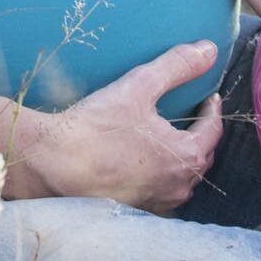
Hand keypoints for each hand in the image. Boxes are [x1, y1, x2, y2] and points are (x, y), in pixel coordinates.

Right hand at [24, 41, 223, 212]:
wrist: (48, 164)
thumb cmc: (95, 127)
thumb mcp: (140, 86)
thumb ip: (177, 66)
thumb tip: (209, 50)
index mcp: (186, 157)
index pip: (213, 130)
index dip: (212, 110)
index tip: (208, 97)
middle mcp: (177, 187)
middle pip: (202, 156)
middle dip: (201, 134)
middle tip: (194, 115)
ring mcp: (156, 203)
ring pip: (182, 179)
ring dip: (183, 158)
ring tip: (172, 138)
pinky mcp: (133, 210)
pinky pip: (160, 192)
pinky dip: (161, 176)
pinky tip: (146, 164)